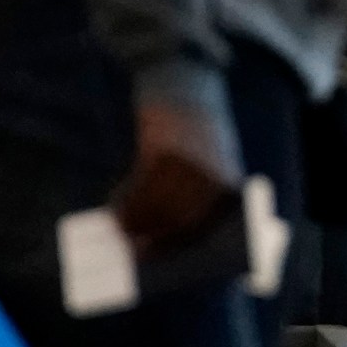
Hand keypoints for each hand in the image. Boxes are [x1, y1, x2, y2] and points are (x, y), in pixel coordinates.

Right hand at [114, 101, 241, 259]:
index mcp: (231, 185)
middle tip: (133, 252)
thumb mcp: (212, 167)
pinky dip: (125, 199)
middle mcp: (214, 177)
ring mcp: (190, 165)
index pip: (207, 228)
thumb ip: (197, 200)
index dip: (179, 246)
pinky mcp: (164, 151)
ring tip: (120, 229)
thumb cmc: (198, 138)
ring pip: (157, 207)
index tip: (160, 258)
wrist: (188, 89)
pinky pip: (140, 186)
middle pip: (181, 222)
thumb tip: (164, 241)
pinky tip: (114, 204)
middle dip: (155, 241)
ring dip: (134, 222)